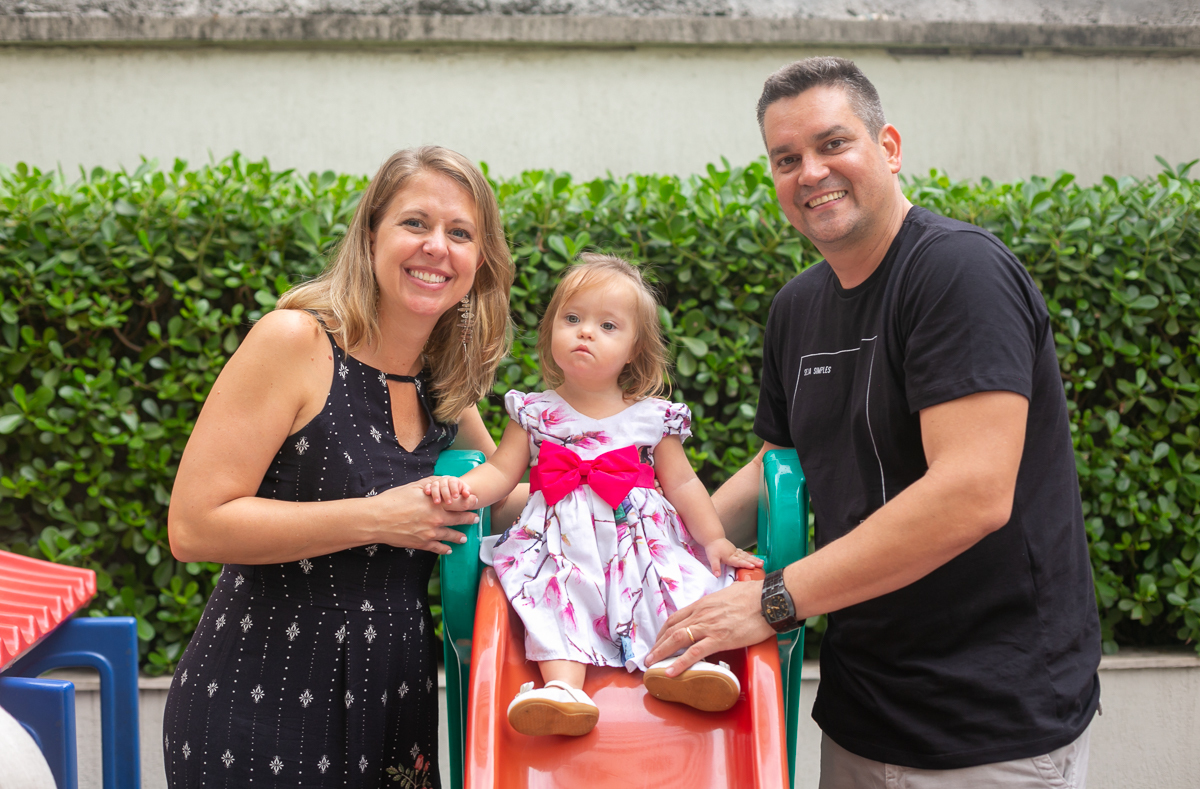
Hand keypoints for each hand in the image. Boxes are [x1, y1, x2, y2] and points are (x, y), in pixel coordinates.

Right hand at [371, 479, 478, 555]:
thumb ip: (430, 484)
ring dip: (459, 537)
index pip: (460, 503)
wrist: (377, 520)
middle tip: (474, 519)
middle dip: (469, 519)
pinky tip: (448, 550)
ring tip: (464, 538)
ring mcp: (430, 533)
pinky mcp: (422, 544)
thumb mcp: (413, 487)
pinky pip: (438, 548)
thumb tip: (440, 482)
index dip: (469, 502)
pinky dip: (444, 549)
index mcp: (436, 503)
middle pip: (460, 519)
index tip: (475, 502)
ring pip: (451, 536)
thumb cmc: (393, 500)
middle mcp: (437, 519)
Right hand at [422, 476, 476, 508]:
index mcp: (453, 480)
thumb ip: (466, 491)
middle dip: (446, 493)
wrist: (449, 490)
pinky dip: (427, 488)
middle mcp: (444, 481)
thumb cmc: (458, 492)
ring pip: (435, 486)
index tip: (456, 496)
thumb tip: (467, 494)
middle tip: (449, 503)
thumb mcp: (463, 491)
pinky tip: (428, 493)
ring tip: (437, 502)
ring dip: (436, 493)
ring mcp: (436, 483)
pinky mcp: (429, 487)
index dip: (454, 488)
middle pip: (444, 485)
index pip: (453, 482)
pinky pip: (427, 486)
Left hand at [644, 579, 773, 674]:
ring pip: (678, 640)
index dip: (663, 632)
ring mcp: (709, 626)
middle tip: (648, 657)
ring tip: (651, 665)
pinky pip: (695, 653)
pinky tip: (671, 672)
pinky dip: (680, 663)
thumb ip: (719, 603)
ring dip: (661, 654)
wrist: (768, 598)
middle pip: (671, 630)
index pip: (675, 618)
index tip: (658, 641)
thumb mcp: (729, 595)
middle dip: (657, 645)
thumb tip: (720, 605)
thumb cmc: (753, 596)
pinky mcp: (720, 638)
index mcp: (703, 604)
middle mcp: (701, 614)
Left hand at [703, 537, 763, 575]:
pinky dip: (750, 556)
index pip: (739, 561)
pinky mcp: (736, 550)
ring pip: (747, 556)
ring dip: (754, 559)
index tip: (752, 566)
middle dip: (754, 562)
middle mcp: (734, 554)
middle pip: (745, 558)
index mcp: (729, 557)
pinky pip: (745, 553)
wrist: (713, 538)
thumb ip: (715, 567)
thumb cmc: (713, 548)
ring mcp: (736, 552)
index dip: (745, 564)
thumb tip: (717, 575)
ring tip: (762, 563)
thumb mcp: (712, 558)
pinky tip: (754, 558)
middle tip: (761, 565)